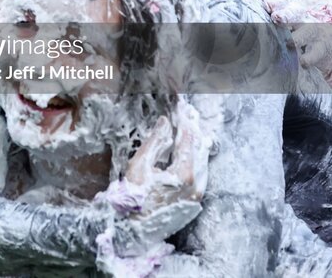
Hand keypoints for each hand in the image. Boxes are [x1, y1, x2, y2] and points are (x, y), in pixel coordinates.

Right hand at [110, 99, 208, 254]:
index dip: (185, 120)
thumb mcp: (139, 166)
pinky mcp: (194, 198)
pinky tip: (194, 150)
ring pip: (204, 160)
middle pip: (200, 148)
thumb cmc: (133, 199)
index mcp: (183, 173)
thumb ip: (154, 142)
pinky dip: (198, 156)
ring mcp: (197, 192)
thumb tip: (165, 123)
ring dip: (198, 141)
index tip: (182, 107)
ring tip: (193, 126)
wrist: (135, 231)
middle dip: (194, 128)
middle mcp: (196, 183)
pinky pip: (202, 171)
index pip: (189, 139)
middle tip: (190, 112)